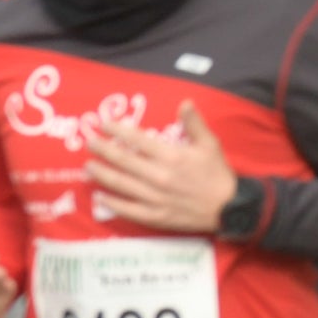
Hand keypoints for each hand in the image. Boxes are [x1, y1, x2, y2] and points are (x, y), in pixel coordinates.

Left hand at [86, 103, 238, 234]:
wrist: (229, 207)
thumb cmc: (218, 174)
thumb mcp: (210, 144)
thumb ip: (194, 123)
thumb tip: (185, 102)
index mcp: (171, 156)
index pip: (137, 140)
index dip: (118, 130)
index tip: (103, 123)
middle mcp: (158, 176)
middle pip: (123, 160)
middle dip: (103, 149)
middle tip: (89, 142)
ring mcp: (155, 197)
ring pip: (121, 184)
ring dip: (102, 174)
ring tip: (88, 166)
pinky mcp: (155, 215)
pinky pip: (128, 209)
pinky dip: (112, 202)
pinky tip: (100, 196)